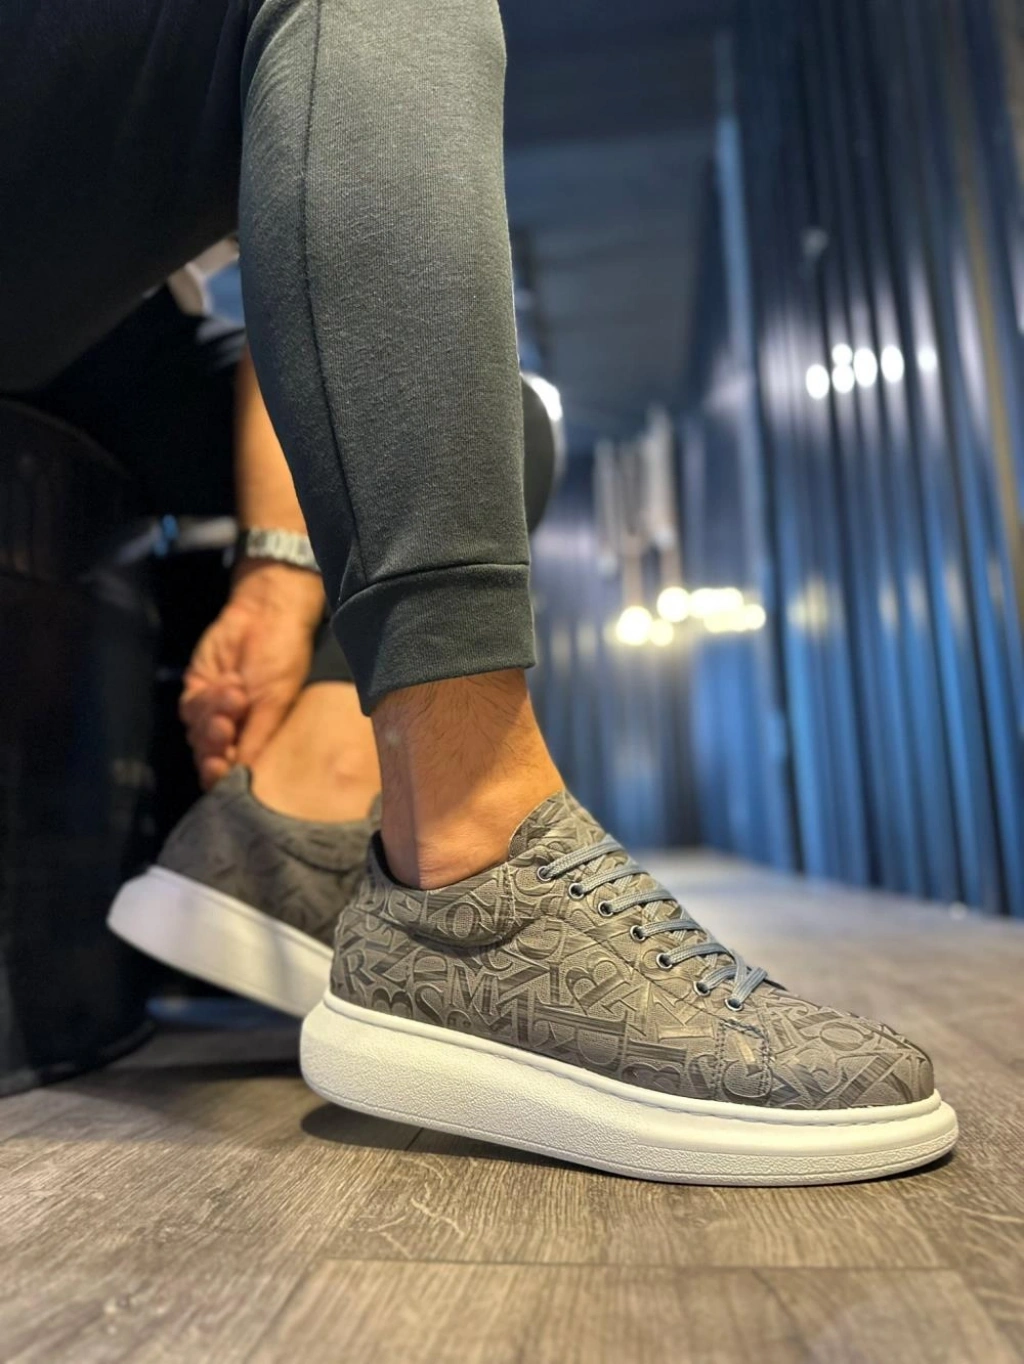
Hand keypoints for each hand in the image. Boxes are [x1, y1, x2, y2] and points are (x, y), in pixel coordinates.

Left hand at [180, 563, 323, 789]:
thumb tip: (245, 777)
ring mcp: (213, 713)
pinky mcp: (197, 691)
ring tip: (238, 694)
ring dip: (214, 717)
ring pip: (197, 735)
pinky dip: (207, 699)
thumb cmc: (283, 661)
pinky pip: (191, 709)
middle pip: (209, 759)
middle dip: (214, 747)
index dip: (222, 778)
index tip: (221, 769)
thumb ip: (258, 740)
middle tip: (226, 729)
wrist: (267, 615)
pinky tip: (229, 682)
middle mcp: (235, 733)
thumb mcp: (277, 703)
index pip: (233, 774)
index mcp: (259, 741)